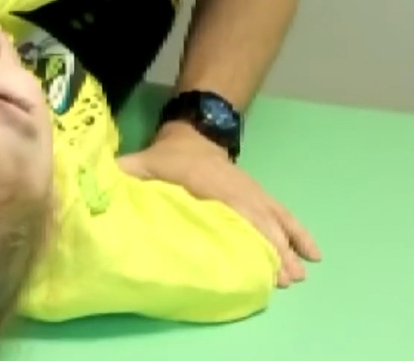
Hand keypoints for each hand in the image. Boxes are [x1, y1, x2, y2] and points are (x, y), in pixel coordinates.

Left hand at [117, 122, 320, 288]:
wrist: (194, 132)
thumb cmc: (168, 155)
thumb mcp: (142, 161)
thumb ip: (124, 175)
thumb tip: (100, 188)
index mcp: (212, 185)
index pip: (235, 210)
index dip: (249, 233)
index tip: (260, 260)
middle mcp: (239, 190)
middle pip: (261, 222)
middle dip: (275, 251)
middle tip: (284, 280)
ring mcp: (253, 192)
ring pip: (277, 220)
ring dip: (290, 247)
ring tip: (298, 276)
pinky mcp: (260, 195)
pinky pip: (285, 214)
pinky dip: (300, 233)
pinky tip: (313, 254)